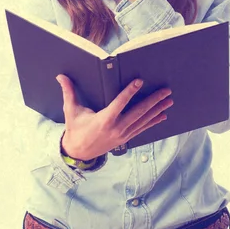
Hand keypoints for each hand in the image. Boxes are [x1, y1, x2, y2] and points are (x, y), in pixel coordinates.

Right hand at [57, 75, 172, 160]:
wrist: (78, 152)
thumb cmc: (75, 129)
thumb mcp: (71, 111)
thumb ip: (68, 92)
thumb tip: (60, 76)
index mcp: (103, 120)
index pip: (120, 103)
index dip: (130, 92)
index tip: (140, 81)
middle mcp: (116, 128)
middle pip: (138, 112)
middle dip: (153, 101)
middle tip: (165, 91)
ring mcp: (122, 135)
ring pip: (143, 121)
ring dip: (157, 110)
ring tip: (168, 101)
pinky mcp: (125, 139)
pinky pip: (142, 129)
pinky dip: (153, 122)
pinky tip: (162, 115)